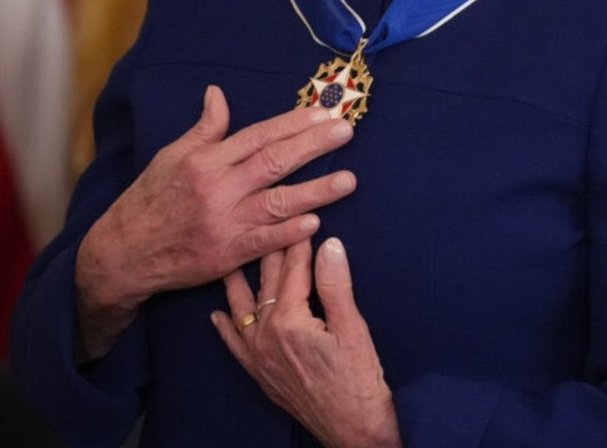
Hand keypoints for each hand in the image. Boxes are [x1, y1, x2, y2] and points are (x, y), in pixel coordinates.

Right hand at [75, 85, 355, 358]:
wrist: (122, 255)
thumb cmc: (149, 200)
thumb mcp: (172, 156)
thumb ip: (205, 128)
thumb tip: (218, 93)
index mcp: (207, 161)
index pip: (259, 136)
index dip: (293, 123)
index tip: (323, 112)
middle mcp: (218, 188)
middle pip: (274, 162)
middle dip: (314, 145)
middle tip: (346, 131)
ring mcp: (224, 223)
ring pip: (277, 203)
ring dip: (316, 191)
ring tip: (348, 180)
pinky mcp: (226, 255)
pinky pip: (264, 242)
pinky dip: (289, 233)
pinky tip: (315, 224)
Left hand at [214, 238, 401, 447]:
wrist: (351, 428)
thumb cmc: (357, 378)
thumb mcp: (352, 327)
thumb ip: (336, 284)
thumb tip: (329, 243)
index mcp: (289, 322)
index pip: (294, 269)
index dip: (299, 238)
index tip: (301, 210)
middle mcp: (265, 337)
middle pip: (268, 283)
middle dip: (272, 249)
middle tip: (270, 219)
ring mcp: (258, 356)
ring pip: (245, 308)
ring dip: (241, 280)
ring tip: (234, 252)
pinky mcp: (259, 372)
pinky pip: (234, 345)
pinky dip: (225, 327)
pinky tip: (217, 314)